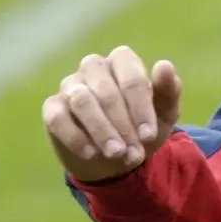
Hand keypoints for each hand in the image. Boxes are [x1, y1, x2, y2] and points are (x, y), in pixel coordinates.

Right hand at [43, 48, 181, 182]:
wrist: (117, 159)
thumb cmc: (142, 129)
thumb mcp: (164, 115)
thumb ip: (168, 91)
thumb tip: (164, 65)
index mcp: (123, 62)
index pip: (131, 76)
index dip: (141, 108)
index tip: (149, 136)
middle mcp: (94, 67)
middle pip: (106, 91)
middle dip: (123, 126)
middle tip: (134, 153)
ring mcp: (70, 85)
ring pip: (82, 101)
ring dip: (102, 131)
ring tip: (116, 154)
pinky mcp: (52, 108)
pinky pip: (57, 118)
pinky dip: (76, 138)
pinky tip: (92, 154)